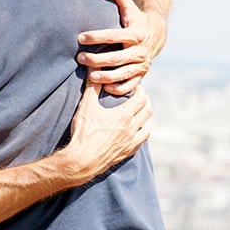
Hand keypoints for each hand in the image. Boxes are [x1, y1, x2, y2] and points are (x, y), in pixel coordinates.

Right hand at [60, 68, 151, 185]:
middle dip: (146, 101)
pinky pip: (141, 142)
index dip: (140, 90)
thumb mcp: (86, 107)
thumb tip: (93, 69)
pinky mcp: (127, 153)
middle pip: (148, 111)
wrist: (82, 161)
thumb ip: (92, 86)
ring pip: (148, 128)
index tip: (136, 86)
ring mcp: (131, 143)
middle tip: (139, 97)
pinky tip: (136, 132)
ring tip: (140, 113)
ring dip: (146, 118)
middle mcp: (132, 129)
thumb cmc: (83, 133)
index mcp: (124, 116)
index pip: (141, 98)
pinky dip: (141, 134)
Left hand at [77, 0, 166, 95]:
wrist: (155, 34)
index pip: (114, 36)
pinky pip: (129, 86)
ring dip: (105, 77)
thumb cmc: (134, 19)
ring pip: (122, 74)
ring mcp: (141, 65)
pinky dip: (117, 89)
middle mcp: (140, 51)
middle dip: (96, 59)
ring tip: (89, 76)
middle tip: (80, 58)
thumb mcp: (128, 6)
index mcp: (136, 33)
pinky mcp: (141, 75)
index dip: (96, 37)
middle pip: (116, 58)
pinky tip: (104, 87)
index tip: (80, 37)